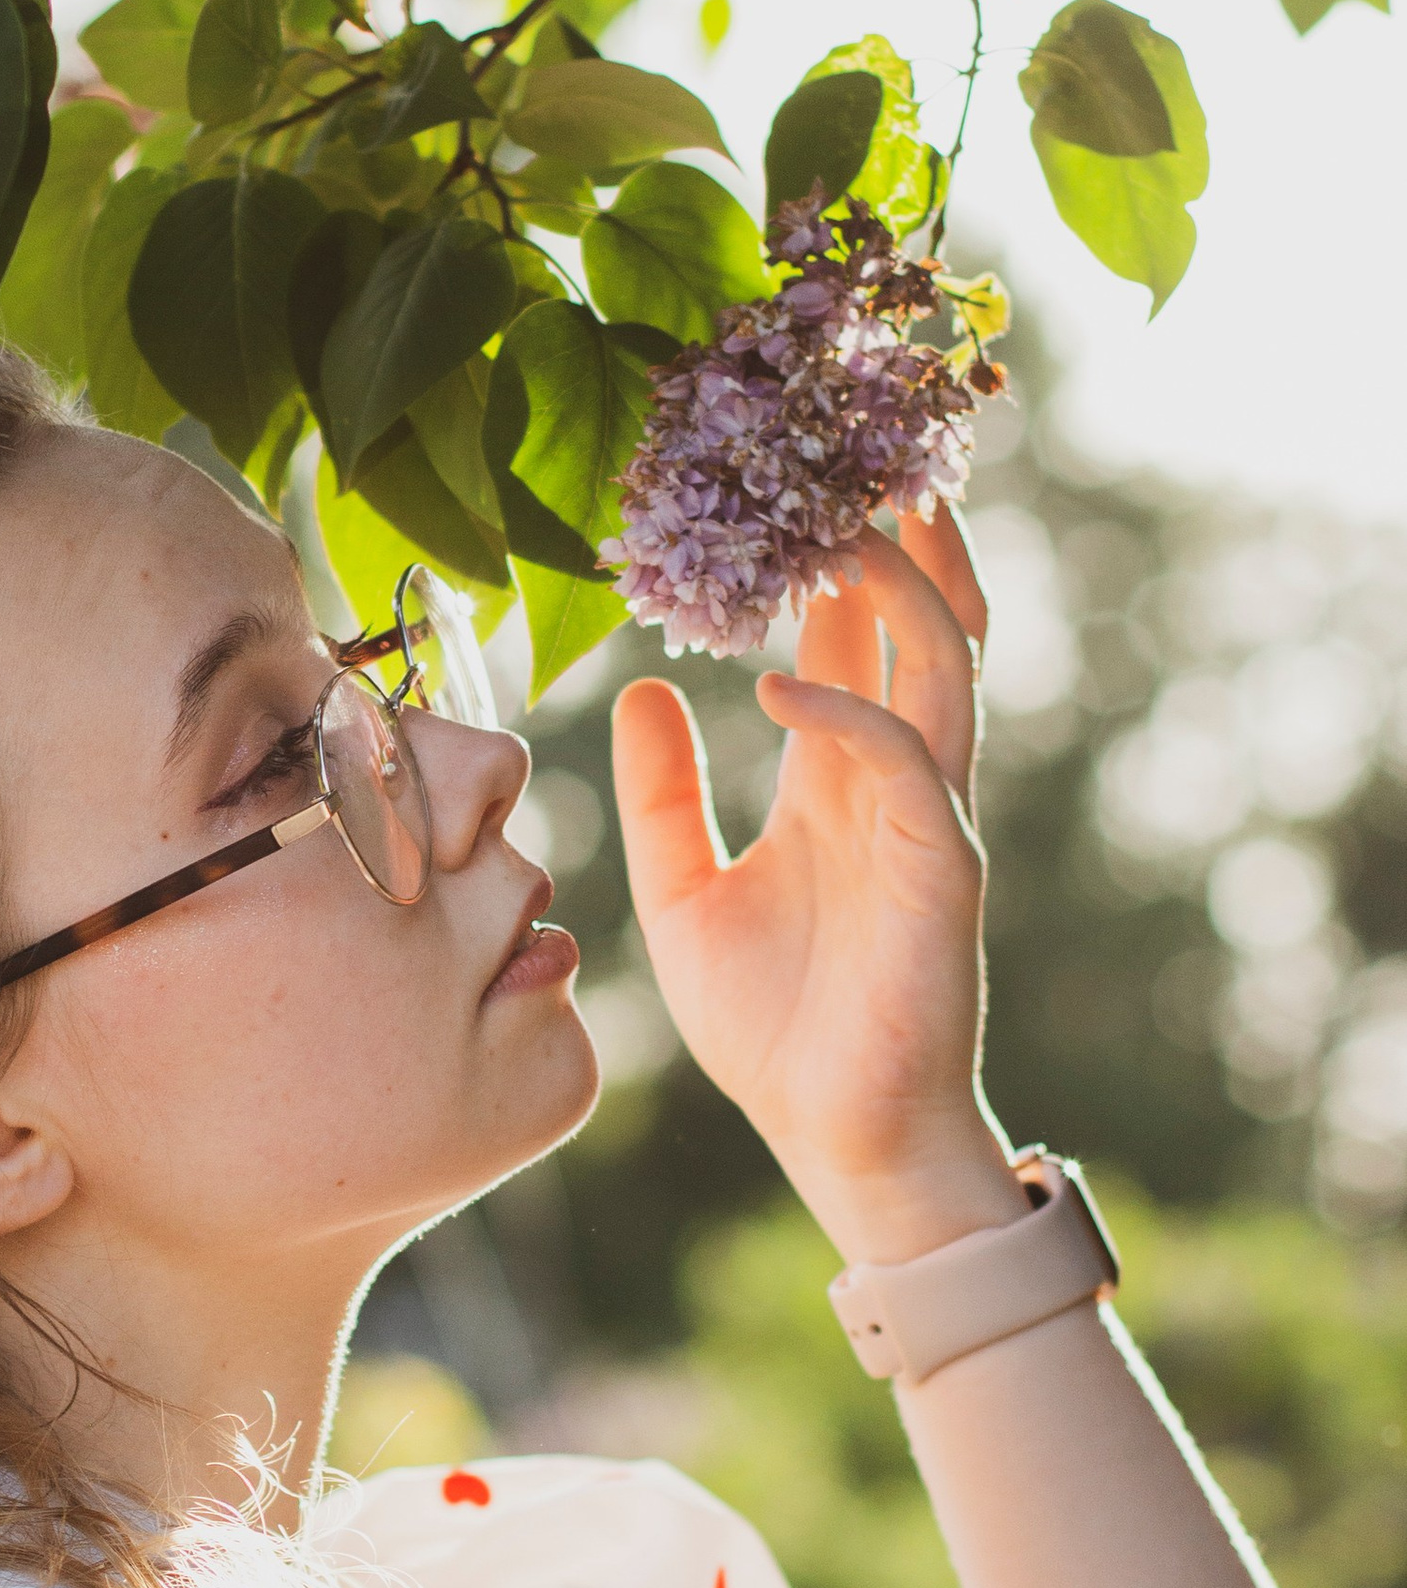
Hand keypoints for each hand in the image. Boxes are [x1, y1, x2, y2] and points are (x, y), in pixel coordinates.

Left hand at [610, 509, 1025, 1264]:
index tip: (780, 480)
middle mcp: (891, 783)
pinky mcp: (940, 873)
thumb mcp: (680, 895)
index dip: (827, 560)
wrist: (831, 1138)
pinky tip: (775, 690)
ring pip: (942, 667)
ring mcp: (926, 821)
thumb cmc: (771, 1029)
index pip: (849, 639)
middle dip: (898, 537)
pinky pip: (905, 765)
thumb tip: (645, 691)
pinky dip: (847, 715)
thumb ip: (661, 797)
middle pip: (921, 623)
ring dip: (900, 589)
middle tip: (853, 450)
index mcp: (836, 779)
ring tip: (841, 526)